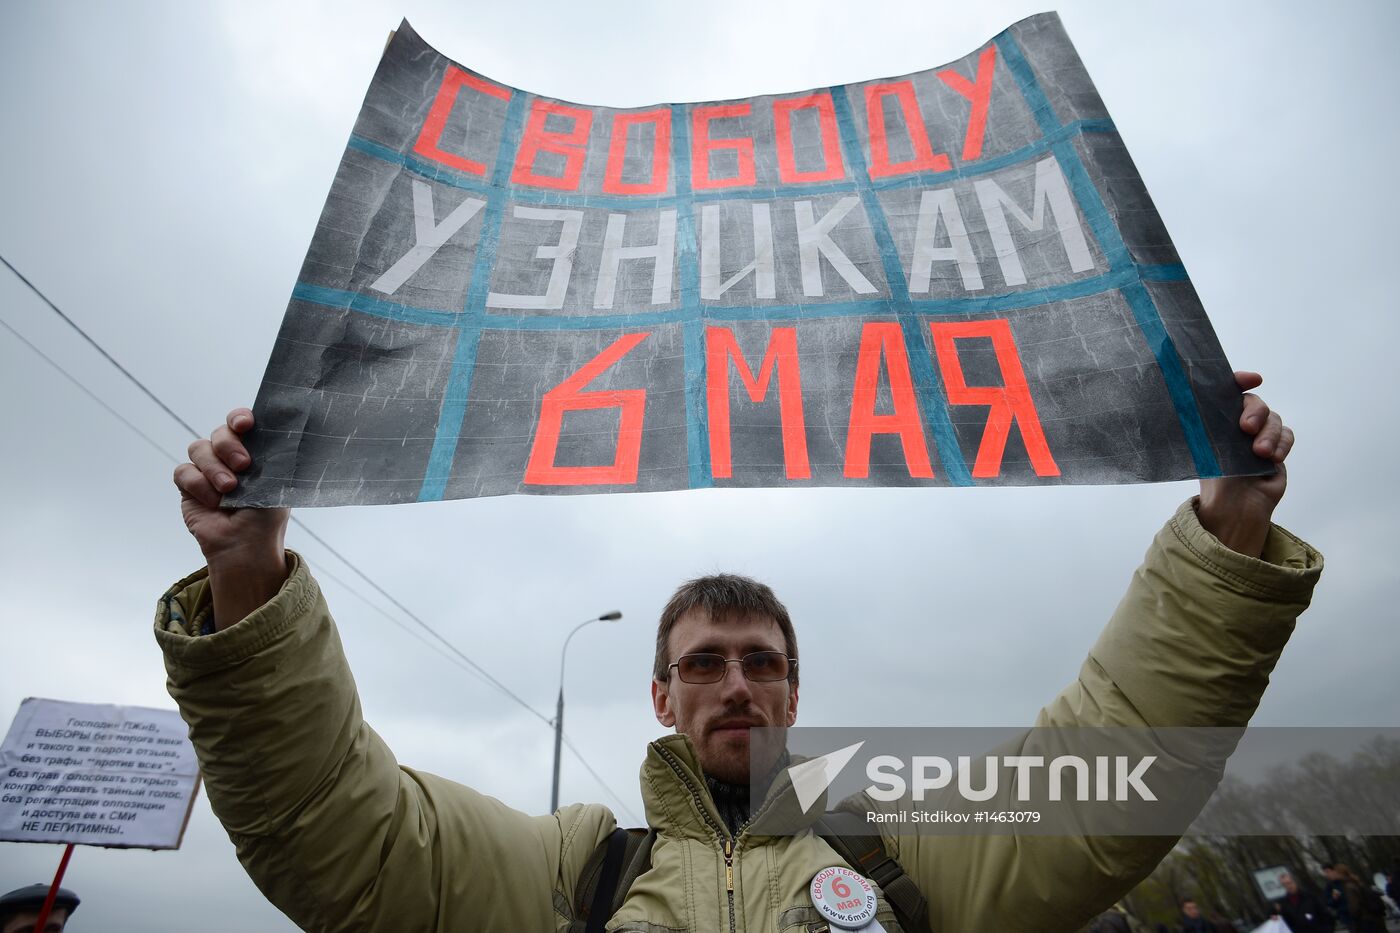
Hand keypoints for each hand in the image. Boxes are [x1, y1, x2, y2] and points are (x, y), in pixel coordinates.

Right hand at [174, 408, 290, 629]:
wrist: (246, 545)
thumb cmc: (266, 517)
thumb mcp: (277, 483)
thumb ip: (273, 455)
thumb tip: (279, 429)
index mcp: (254, 452)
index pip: (242, 423)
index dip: (240, 418)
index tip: (245, 425)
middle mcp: (229, 457)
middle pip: (219, 432)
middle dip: (229, 445)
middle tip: (244, 466)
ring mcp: (207, 470)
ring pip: (199, 448)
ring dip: (214, 468)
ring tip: (229, 490)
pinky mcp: (188, 486)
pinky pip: (184, 471)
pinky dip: (198, 485)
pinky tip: (213, 502)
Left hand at [1196, 372, 1293, 557]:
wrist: (1233, 508)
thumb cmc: (1214, 479)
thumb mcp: (1202, 450)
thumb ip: (1199, 427)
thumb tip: (1181, 404)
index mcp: (1217, 419)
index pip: (1229, 392)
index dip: (1240, 380)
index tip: (1251, 379)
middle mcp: (1238, 424)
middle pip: (1254, 403)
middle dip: (1255, 411)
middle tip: (1246, 427)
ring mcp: (1259, 435)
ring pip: (1273, 419)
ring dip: (1269, 433)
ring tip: (1260, 453)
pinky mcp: (1277, 449)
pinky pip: (1287, 436)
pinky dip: (1282, 444)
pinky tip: (1273, 457)